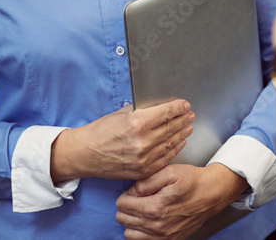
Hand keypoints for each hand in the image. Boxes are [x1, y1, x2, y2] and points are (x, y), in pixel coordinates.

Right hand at [51, 100, 194, 181]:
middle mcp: (143, 141)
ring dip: (182, 134)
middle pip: (171, 128)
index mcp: (137, 123)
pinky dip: (174, 150)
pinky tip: (179, 143)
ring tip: (188, 127)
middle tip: (189, 115)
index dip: (178, 108)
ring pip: (170, 144)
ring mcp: (144, 159)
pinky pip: (164, 159)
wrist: (86, 154)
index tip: (184, 105)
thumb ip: (142, 111)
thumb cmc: (100, 131)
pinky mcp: (143, 171)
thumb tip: (159, 109)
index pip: (166, 113)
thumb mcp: (121, 114)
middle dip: (183, 120)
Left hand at [115, 163, 246, 238]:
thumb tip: (131, 191)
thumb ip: (146, 181)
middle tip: (139, 198)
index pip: (122, 205)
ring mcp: (163, 237)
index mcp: (154, 208)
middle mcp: (156, 226)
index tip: (136, 191)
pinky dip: (141, 233)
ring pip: (129, 234)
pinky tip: (149, 221)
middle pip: (123, 219)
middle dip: (127, 207)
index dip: (126, 195)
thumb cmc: (191, 181)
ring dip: (132, 221)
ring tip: (142, 210)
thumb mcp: (169, 171)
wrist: (211, 194)